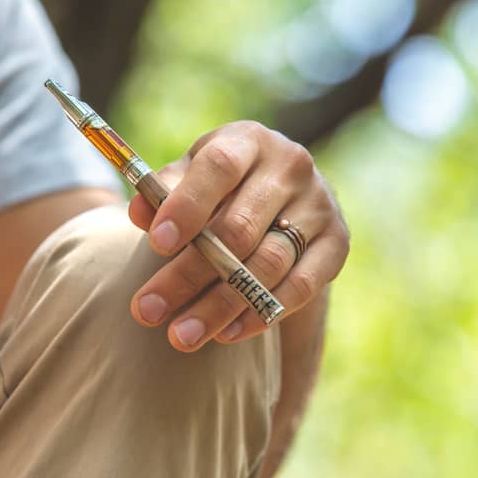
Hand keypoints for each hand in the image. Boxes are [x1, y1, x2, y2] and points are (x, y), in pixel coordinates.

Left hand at [127, 121, 348, 351]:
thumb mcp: (192, 176)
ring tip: (181, 336)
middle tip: (147, 310)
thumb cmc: (222, 185)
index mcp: (249, 141)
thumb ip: (163, 191)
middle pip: (238, 229)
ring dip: (220, 306)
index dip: (187, 205)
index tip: (155, 243)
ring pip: (266, 264)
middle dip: (187, 274)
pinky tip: (226, 334)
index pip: (220, 167)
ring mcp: (319, 205)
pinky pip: (301, 287)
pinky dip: (261, 313)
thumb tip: (140, 213)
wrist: (286, 192)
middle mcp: (290, 166)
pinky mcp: (337, 243)